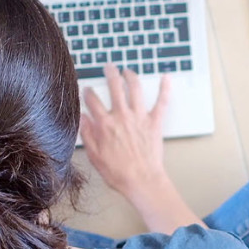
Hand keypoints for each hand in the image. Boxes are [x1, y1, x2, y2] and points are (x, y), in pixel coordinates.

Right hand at [81, 65, 199, 232]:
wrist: (141, 181)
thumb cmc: (118, 173)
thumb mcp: (94, 155)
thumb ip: (87, 134)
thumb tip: (82, 117)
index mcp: (105, 124)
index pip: (92, 101)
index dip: (88, 93)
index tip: (87, 89)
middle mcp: (122, 116)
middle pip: (114, 87)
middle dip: (110, 74)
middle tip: (109, 67)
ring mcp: (139, 118)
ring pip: (135, 89)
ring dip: (131, 77)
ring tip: (128, 71)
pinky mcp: (154, 123)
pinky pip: (161, 102)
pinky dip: (165, 89)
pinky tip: (166, 78)